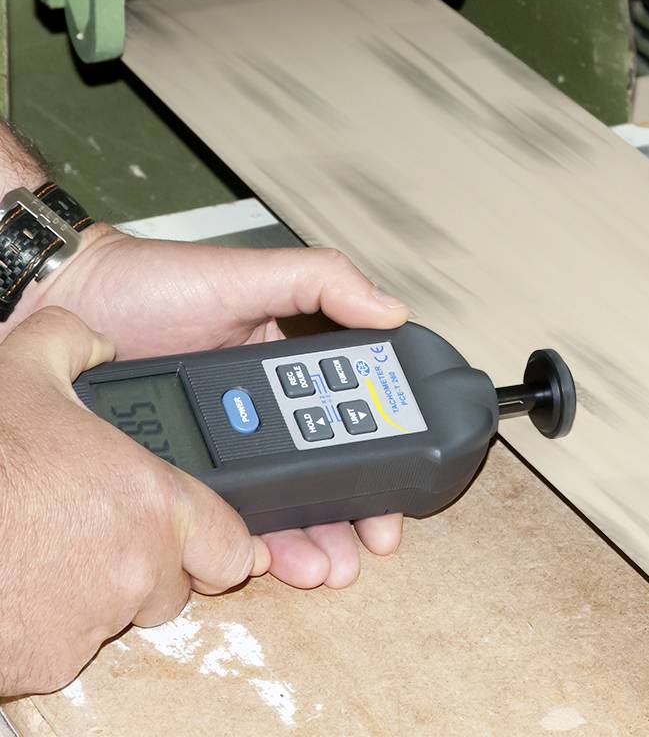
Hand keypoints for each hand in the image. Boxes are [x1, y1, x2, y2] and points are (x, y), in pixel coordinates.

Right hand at [0, 308, 268, 696]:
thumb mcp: (25, 370)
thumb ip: (75, 343)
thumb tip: (98, 342)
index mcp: (156, 502)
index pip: (231, 547)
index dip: (219, 543)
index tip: (206, 539)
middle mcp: (140, 568)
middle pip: (172, 583)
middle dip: (149, 564)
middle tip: (101, 531)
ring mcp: (95, 623)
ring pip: (119, 614)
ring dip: (100, 592)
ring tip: (51, 548)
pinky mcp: (50, 664)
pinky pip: (67, 647)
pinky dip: (51, 625)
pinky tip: (23, 582)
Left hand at [15, 224, 410, 589]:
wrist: (62, 305)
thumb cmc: (149, 283)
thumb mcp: (248, 273)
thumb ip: (324, 281)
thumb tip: (391, 311)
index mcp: (285, 364)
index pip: (346, 415)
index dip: (378, 454)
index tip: (396, 489)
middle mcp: (259, 409)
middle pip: (320, 471)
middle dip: (350, 515)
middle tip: (367, 543)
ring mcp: (221, 446)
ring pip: (278, 502)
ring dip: (310, 538)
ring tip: (326, 564)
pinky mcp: (181, 472)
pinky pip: (222, 514)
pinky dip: (251, 541)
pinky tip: (269, 556)